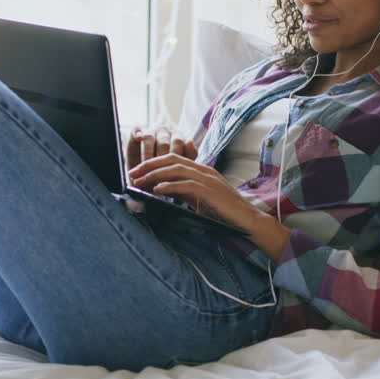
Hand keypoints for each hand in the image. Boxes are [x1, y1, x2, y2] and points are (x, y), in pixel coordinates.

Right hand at [125, 126, 196, 169]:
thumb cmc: (166, 171)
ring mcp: (151, 131)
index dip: (175, 157)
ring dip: (147, 154)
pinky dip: (137, 133)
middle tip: (159, 174)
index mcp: (178, 138)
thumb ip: (189, 154)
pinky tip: (139, 139)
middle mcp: (165, 132)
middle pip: (164, 142)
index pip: (179, 143)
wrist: (146, 177)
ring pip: (149, 138)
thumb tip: (190, 142)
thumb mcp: (180, 165)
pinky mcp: (137, 132)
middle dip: (161, 159)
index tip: (173, 171)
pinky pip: (136, 129)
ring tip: (146, 168)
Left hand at [127, 153, 255, 230]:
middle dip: (149, 165)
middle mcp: (204, 170)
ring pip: (177, 169)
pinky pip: (186, 184)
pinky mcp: (210, 191)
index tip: (137, 171)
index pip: (173, 158)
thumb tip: (160, 188)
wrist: (246, 220)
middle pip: (172, 160)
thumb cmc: (223, 211)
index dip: (153, 162)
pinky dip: (170, 186)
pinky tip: (158, 190)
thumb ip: (183, 190)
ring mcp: (208, 179)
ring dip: (155, 174)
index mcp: (202, 169)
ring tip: (140, 182)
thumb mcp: (199, 198)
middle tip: (132, 174)